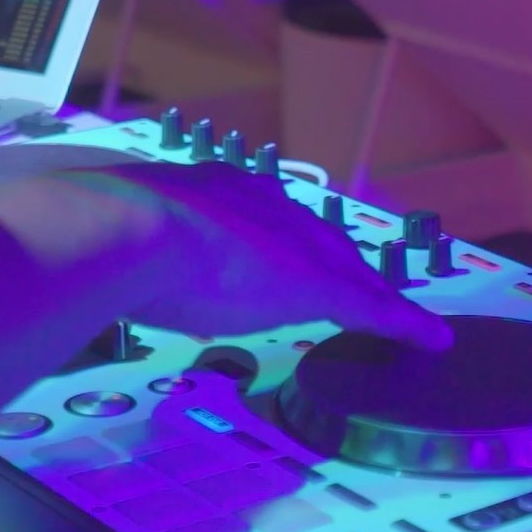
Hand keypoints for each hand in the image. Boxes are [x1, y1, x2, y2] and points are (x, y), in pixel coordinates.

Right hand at [68, 162, 452, 349]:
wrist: (130, 229)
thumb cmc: (111, 235)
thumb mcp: (129, 238)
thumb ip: (135, 251)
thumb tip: (101, 270)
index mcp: (222, 191)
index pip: (273, 221)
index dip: (293, 244)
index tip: (296, 258)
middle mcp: (267, 206)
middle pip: (324, 241)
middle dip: (348, 266)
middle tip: (372, 291)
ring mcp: (295, 244)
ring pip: (352, 272)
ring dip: (380, 297)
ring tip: (406, 320)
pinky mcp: (320, 282)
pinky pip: (372, 307)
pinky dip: (403, 324)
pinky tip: (429, 340)